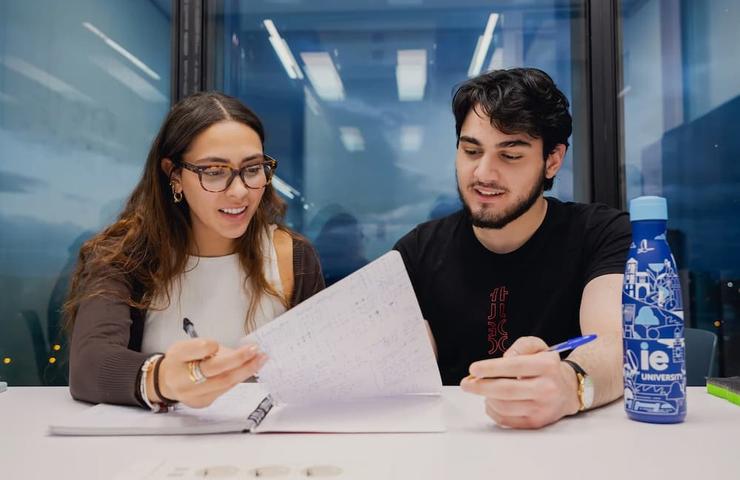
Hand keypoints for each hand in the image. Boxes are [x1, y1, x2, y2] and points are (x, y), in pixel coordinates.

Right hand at [152, 339, 267, 407]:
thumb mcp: (188, 345)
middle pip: (215, 370)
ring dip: (246, 370)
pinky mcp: (202, 402)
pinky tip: (248, 369)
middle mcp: (182, 378)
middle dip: (239, 360)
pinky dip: (237, 378)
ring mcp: (192, 394)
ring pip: (224, 382)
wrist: (167, 381)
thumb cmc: (181, 360)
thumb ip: (207, 347)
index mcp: (177, 356)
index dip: (210, 346)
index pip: (197, 349)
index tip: (221, 342)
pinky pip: (224, 389)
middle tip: (256, 351)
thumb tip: (238, 351)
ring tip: (260, 359)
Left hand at [459, 336, 579, 428]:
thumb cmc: (547, 367)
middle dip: (481, 387)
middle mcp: (546, 388)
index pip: (515, 366)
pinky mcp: (536, 422)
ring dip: (487, 398)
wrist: (569, 390)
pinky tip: (492, 401)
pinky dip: (493, 410)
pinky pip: (507, 420)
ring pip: (504, 406)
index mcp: (546, 366)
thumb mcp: (538, 347)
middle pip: (506, 390)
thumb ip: (521, 346)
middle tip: (466, 384)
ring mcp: (542, 408)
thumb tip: (504, 358)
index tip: (473, 369)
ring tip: (482, 390)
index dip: (491, 368)